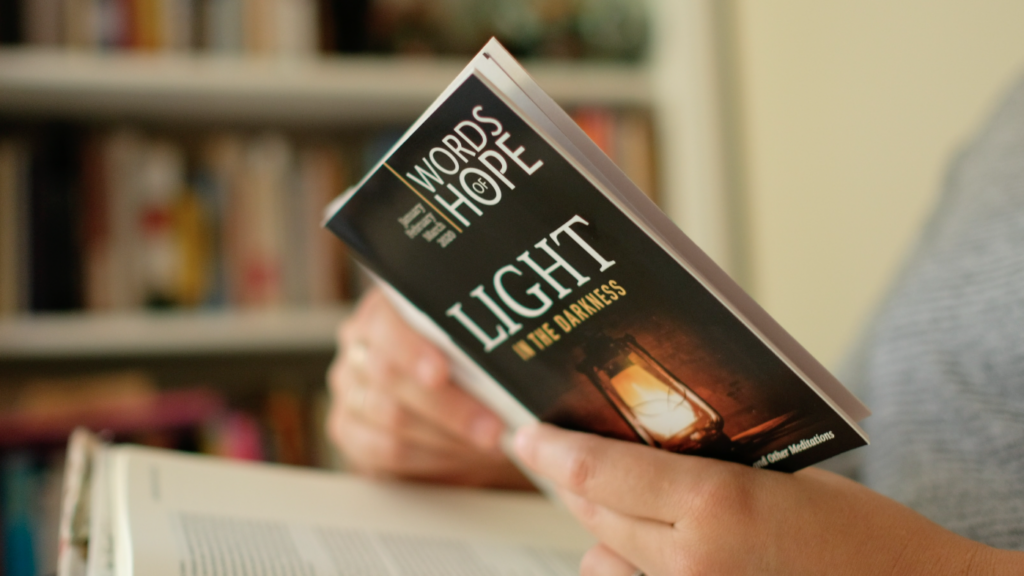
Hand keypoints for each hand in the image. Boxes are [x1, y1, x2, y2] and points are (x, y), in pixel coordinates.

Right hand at [327, 287, 532, 488]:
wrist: (451, 415)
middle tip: (493, 427)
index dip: (412, 347)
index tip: (442, 371)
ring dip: (448, 436)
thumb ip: (484, 339)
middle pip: (389, 375)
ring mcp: (351, 391)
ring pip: (392, 418)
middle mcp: (359, 347)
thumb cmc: (469, 371)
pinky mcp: (351, 433)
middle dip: (448, 406)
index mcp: (383, 311)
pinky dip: (433, 458)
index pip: (385, 322)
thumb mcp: (475, 349)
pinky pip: (386, 451)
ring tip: (491, 443)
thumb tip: (528, 336)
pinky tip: (464, 456)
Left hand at [513, 423, 1023, 575]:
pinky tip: (662, 558)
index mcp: (716, 504)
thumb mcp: (783, 479)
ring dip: (606, 537)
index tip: (527, 435)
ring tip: (640, 519)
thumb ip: (706, 472)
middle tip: (569, 459)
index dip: (553, 449)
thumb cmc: (867, 538)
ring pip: (601, 564)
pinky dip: (632, 572)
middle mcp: (692, 563)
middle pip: (593, 514)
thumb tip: (643, 456)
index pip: (600, 470)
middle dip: (577, 483)